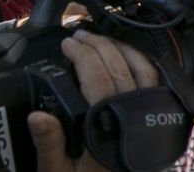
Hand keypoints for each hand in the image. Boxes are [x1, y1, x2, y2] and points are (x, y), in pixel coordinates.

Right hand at [28, 30, 158, 171]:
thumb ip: (49, 143)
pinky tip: (130, 56)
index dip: (83, 55)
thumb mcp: (57, 170)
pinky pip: (157, 82)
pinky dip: (145, 63)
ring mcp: (148, 114)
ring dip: (122, 48)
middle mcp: (132, 115)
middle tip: (79, 35)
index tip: (67, 43)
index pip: (98, 78)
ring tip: (101, 39)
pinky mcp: (156, 118)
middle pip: (119, 67)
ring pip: (143, 69)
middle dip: (98, 45)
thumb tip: (37, 116)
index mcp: (107, 125)